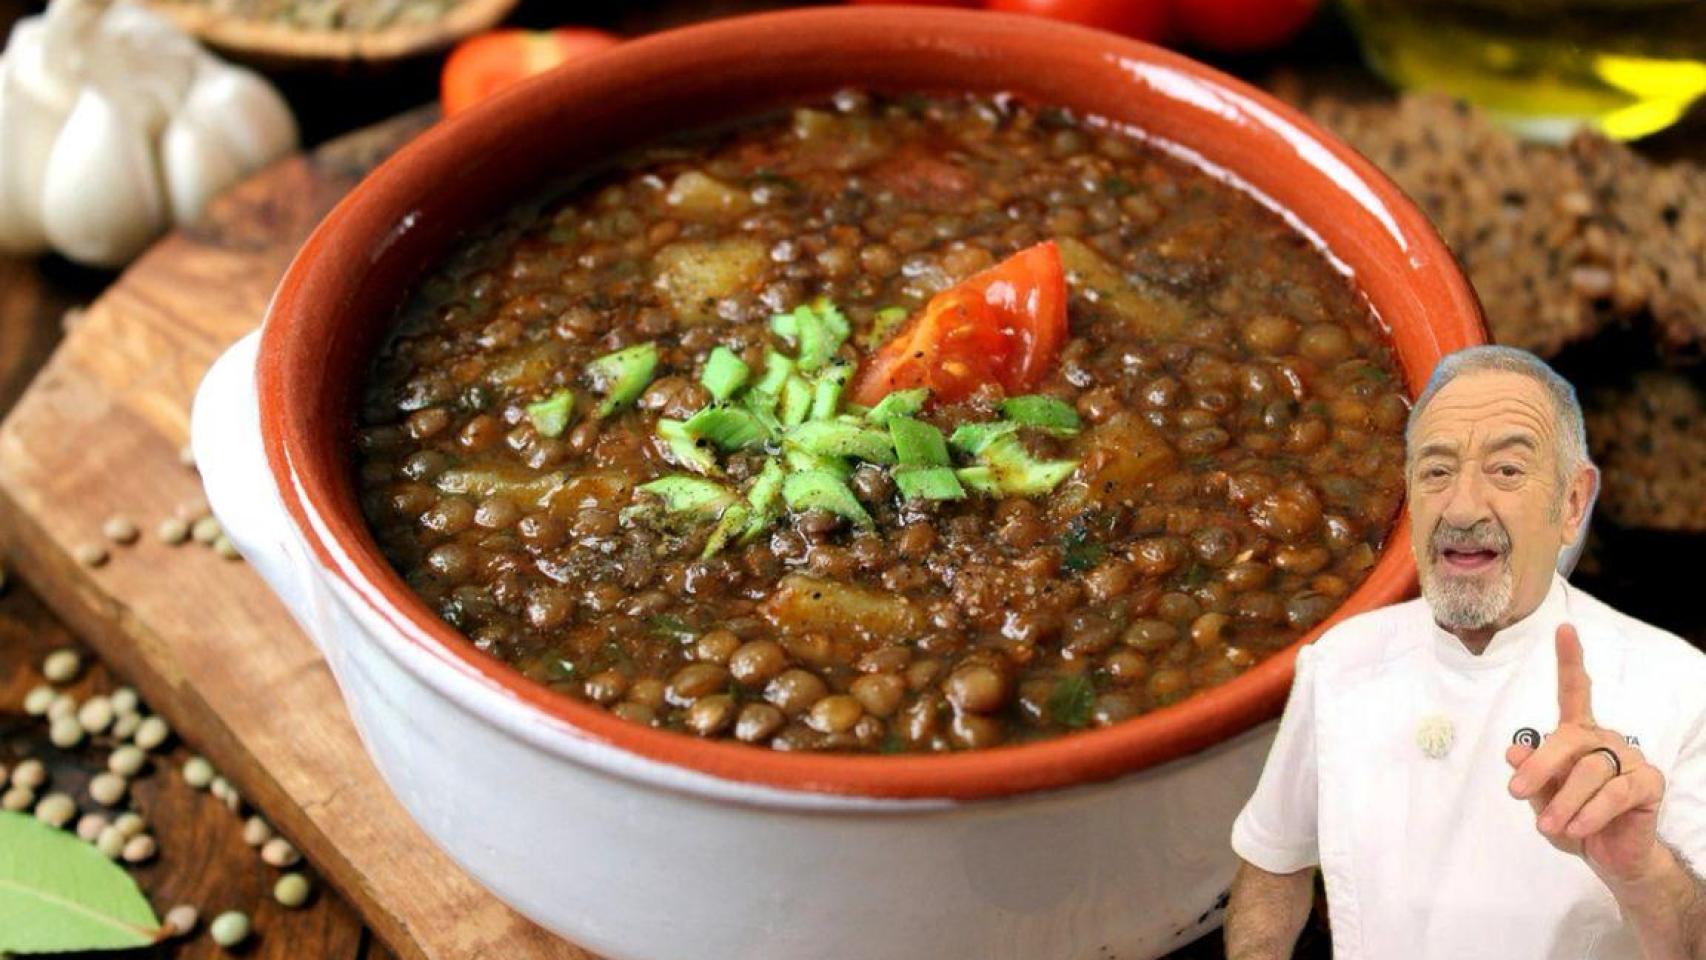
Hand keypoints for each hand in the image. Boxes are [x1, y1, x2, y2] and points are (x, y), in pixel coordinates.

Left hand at [1506, 624, 1667, 886]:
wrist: (1607, 855)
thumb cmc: (1570, 818)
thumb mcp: (1541, 798)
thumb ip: (1531, 774)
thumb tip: (1513, 751)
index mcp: (1578, 733)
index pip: (1575, 691)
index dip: (1570, 660)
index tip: (1563, 629)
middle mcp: (1605, 738)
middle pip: (1569, 739)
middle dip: (1540, 765)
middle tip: (1514, 791)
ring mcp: (1630, 758)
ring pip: (1590, 771)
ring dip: (1564, 801)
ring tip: (1548, 825)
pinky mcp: (1649, 784)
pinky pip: (1615, 794)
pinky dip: (1590, 813)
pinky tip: (1577, 829)